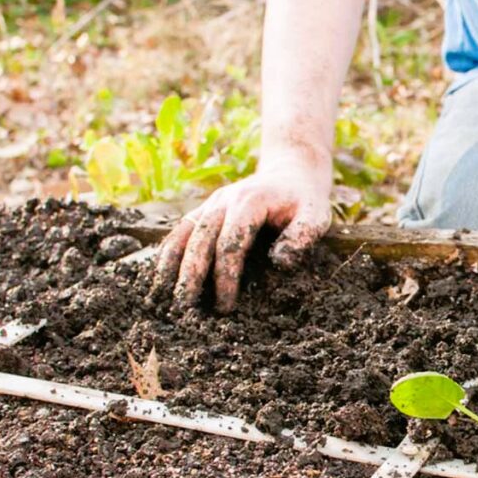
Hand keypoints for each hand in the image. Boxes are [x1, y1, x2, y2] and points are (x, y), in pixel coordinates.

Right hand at [153, 158, 331, 312]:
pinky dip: (170, 250)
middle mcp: (225, 200)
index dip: (225, 275)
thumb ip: (302, 237)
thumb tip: (279, 263)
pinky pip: (183, 228)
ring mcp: (212, 202)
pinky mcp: (207, 208)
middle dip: (192, 273)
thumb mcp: (316, 216)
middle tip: (186, 305)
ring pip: (185, 232)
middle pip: (201, 239)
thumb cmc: (306, 200)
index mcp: (250, 202)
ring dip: (173, 262)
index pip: (231, 243)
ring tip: (163, 292)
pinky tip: (161, 272)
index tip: (225, 304)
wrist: (292, 172)